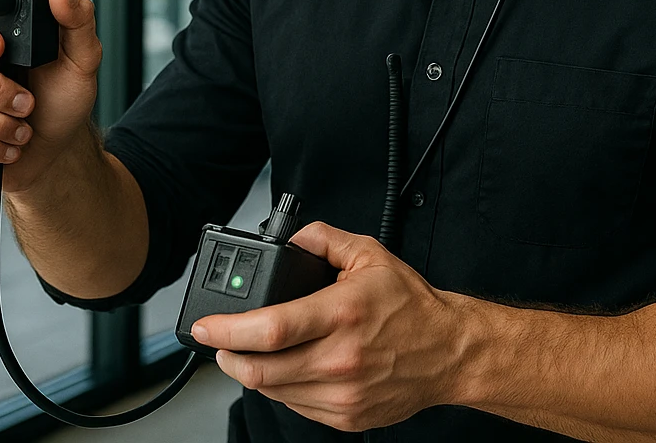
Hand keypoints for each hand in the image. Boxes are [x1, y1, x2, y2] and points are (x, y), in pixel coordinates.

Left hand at [191, 222, 467, 431]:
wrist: (450, 352)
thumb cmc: (413, 308)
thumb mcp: (370, 255)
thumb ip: (323, 237)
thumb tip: (290, 238)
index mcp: (342, 314)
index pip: (270, 329)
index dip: (227, 329)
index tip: (205, 325)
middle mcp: (341, 358)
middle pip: (260, 370)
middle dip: (227, 355)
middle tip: (219, 340)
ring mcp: (342, 394)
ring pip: (273, 391)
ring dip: (251, 373)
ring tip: (250, 353)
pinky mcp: (345, 417)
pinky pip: (295, 406)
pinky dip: (280, 389)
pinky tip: (286, 369)